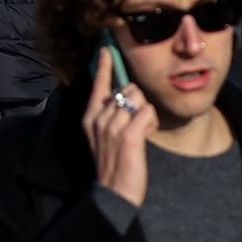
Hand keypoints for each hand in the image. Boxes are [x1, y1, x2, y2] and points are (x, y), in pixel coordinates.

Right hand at [85, 47, 152, 207]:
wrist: (115, 193)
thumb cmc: (115, 164)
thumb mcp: (105, 136)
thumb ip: (110, 115)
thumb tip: (124, 95)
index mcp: (90, 117)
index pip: (98, 84)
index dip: (103, 65)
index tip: (106, 47)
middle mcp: (99, 118)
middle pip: (127, 88)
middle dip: (138, 103)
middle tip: (136, 126)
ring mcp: (112, 126)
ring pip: (139, 98)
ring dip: (146, 114)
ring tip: (140, 133)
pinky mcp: (128, 135)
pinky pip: (148, 112)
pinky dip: (151, 123)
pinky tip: (146, 136)